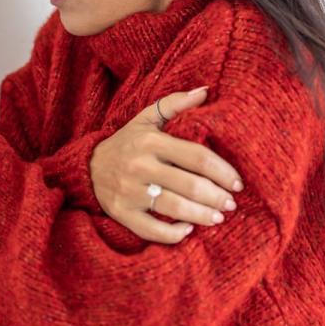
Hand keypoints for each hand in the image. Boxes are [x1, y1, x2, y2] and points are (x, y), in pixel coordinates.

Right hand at [89, 87, 243, 243]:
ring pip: (175, 208)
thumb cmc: (126, 142)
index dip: (222, 171)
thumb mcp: (145, 119)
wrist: (87, 167)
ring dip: (202, 216)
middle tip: (231, 204)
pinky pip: (152, 229)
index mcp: (151, 141)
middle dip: (216, 197)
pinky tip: (188, 231)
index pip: (196, 156)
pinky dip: (173, 234)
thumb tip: (206, 91)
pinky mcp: (122, 213)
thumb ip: (175, 104)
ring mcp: (130, 192)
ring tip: (217, 218)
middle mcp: (140, 166)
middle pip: (190, 184)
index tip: (237, 182)